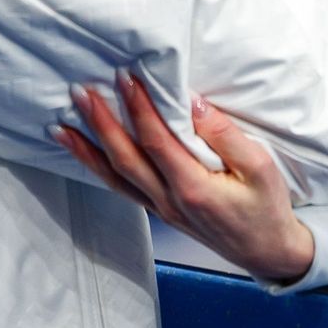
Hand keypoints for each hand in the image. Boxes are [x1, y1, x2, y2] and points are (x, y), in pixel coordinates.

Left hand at [52, 72, 314, 282]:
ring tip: (61, 125)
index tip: (123, 77)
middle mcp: (169, 200)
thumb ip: (224, 134)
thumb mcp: (260, 167)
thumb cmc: (266, 207)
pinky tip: (83, 153)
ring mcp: (161, 208)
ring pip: (115, 177)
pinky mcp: (159, 211)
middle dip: (99, 123)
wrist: (266, 251)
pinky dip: (97, 169)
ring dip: (86, 149)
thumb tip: (192, 102)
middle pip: (125, 157)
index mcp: (194, 187)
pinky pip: (121, 188)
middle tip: (80, 92)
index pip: (156, 140)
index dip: (137, 107)